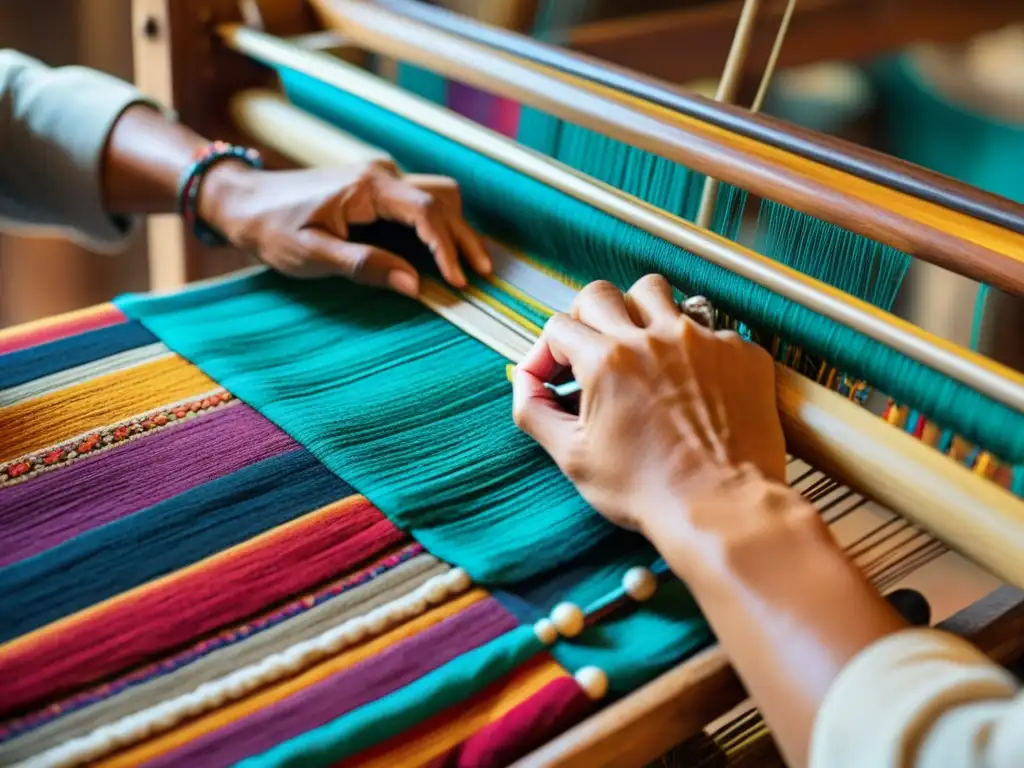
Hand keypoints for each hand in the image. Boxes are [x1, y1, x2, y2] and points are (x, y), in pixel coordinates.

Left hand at [199, 161, 490, 296]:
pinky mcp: (374, 188)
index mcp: (368, 187)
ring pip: (436, 196)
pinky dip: (438, 224)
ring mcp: (379, 178)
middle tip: (481, 275)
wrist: (242, 201)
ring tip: (470, 264)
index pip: (425, 213)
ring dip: (455, 227)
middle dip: (464, 238)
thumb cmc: (270, 228)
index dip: (446, 248)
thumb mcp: (312, 254)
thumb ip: (364, 267)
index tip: (458, 280)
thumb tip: (413, 285)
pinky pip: (419, 201)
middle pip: (442, 200)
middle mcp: (381, 174)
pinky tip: (442, 251)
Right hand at [512, 275, 786, 536]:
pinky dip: (691, 348)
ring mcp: (702, 340)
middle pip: (601, 293)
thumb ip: (534, 409)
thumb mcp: (572, 457)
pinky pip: (707, 327)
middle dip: (586, 319)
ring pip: (656, 293)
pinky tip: (690, 383)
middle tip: (590, 351)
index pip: (558, 326)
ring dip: (638, 313)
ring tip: (640, 349)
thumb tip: (525, 380)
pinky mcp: (739, 352)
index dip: (546, 352)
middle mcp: (653, 338)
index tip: (553, 377)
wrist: (721, 509)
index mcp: (607, 360)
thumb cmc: (647, 490)